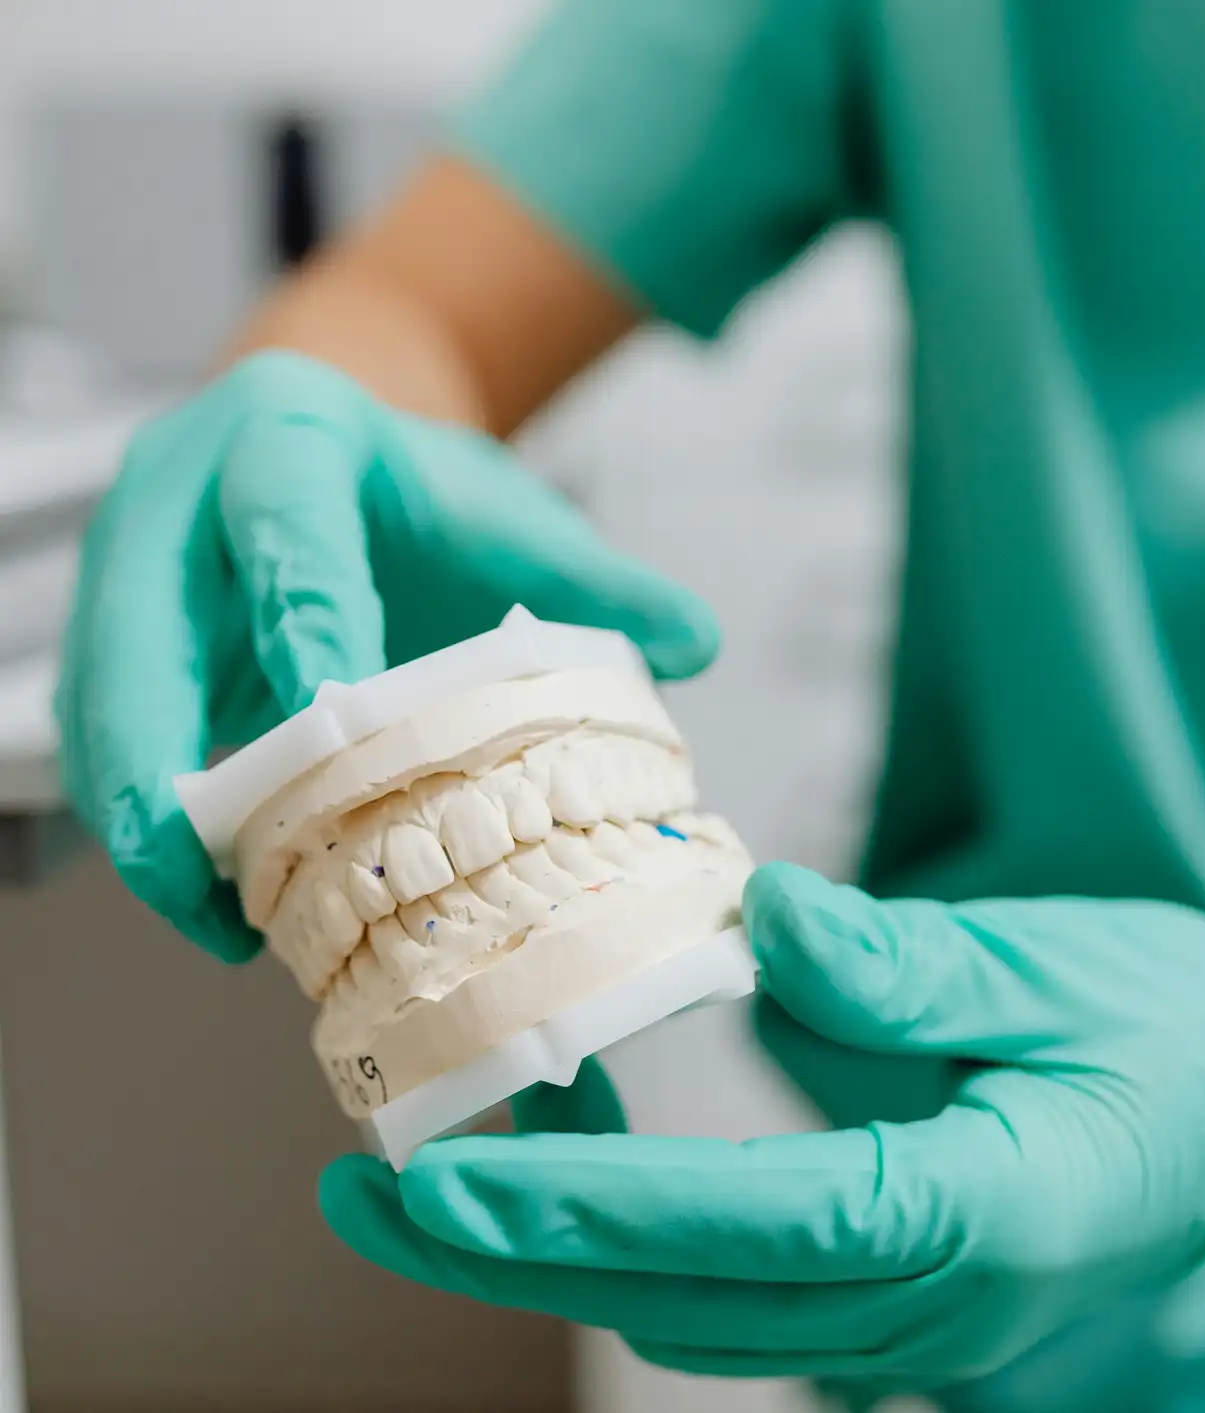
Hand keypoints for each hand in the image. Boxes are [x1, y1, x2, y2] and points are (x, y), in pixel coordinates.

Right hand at [57, 351, 717, 960]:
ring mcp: (132, 573)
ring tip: (211, 921)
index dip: (303, 619)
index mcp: (288, 439)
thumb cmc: (409, 489)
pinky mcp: (119, 640)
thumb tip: (700, 642)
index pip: (288, 527)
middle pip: (132, 626)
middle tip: (191, 862)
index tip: (330, 714)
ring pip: (98, 697)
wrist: (323, 453)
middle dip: (152, 749)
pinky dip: (152, 820)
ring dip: (140, 813)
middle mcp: (181, 499)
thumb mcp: (503, 511)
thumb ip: (596, 575)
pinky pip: (108, 736)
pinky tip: (212, 896)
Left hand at [319, 863, 1204, 1387]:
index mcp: (981, 1220)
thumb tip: (758, 912)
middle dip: (515, 1254)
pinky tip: (567, 1163)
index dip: (587, 1210)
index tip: (442, 1174)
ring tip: (431, 1168)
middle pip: (686, 1302)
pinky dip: (632, 1238)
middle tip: (368, 1183)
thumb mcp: (1059, 969)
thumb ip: (906, 963)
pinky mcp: (892, 1298)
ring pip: (696, 1313)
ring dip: (556, 1252)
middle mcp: (931, 1313)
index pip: (749, 1231)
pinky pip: (734, 1288)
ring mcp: (911, 1329)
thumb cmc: (1174, 1030)